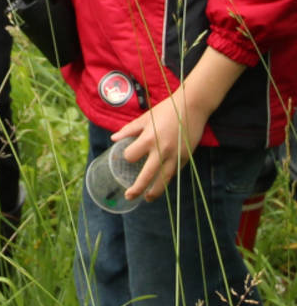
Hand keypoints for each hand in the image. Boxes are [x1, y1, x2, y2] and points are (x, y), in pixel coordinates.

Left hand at [112, 47, 244, 202]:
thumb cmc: (166, 110)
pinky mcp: (185, 158)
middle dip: (138, 188)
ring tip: (147, 198)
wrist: (192, 107)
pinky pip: (174, 173)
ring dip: (155, 191)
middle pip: (148, 175)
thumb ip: (129, 130)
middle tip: (129, 196)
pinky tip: (161, 184)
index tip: (126, 156)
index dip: (127, 157)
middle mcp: (162, 150)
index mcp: (149, 138)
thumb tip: (113, 139)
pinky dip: (166, 180)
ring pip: (164, 179)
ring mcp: (175, 156)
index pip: (131, 156)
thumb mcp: (145, 118)